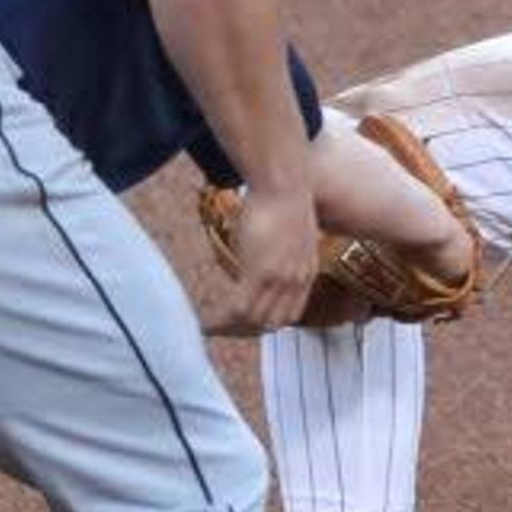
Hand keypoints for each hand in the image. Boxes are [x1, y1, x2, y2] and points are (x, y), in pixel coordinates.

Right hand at [204, 183, 324, 336]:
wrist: (283, 180)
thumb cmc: (281, 194)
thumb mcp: (288, 228)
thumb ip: (281, 247)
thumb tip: (264, 248)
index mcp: (306, 271)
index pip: (289, 314)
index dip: (267, 322)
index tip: (245, 321)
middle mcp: (296, 280)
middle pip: (273, 323)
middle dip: (247, 330)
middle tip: (223, 328)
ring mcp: (280, 278)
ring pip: (255, 320)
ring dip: (231, 328)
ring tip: (210, 327)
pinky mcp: (260, 272)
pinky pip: (240, 309)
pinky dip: (222, 321)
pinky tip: (205, 322)